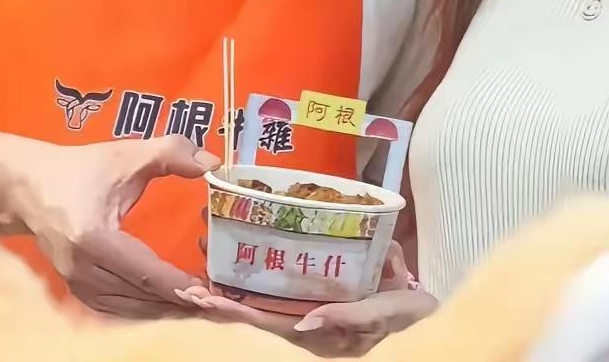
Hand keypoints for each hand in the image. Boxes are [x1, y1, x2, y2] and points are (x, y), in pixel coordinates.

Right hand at [7, 135, 218, 317]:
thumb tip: (212, 162)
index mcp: (93, 238)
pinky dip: (141, 308)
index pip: (143, 270)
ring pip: (126, 306)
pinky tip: (165, 305)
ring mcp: (74, 283)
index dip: (176, 284)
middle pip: (137, 295)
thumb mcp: (127, 155)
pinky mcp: (74, 288)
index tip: (208, 293)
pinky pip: (113, 306)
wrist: (28, 187)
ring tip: (199, 307)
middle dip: (177, 301)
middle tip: (215, 303)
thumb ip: (171, 152)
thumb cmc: (80, 169)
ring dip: (161, 308)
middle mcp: (81, 269)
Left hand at [178, 241, 437, 356]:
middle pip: (256, 319)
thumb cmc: (404, 312)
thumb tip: (306, 322)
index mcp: (320, 331)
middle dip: (221, 307)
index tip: (207, 301)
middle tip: (187, 292)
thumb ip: (348, 316)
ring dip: (230, 300)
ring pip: (262, 310)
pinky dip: (252, 293)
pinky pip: (278, 301)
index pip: (270, 324)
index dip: (238, 314)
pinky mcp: (316, 304)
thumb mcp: (383, 312)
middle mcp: (307, 328)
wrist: (421, 314)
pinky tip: (232, 278)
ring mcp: (309, 318)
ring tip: (197, 287)